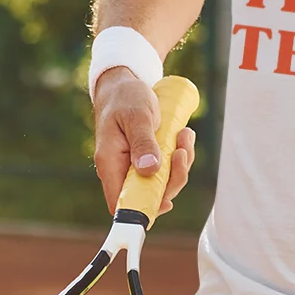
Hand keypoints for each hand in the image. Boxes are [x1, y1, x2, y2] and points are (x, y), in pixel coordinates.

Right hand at [92, 68, 195, 213]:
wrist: (123, 84)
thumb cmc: (125, 97)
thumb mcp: (136, 116)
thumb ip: (142, 143)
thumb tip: (150, 170)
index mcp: (110, 163)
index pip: (121, 203)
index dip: (142, 209)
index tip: (166, 201)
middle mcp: (120, 170)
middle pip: (149, 196)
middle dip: (173, 178)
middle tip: (182, 151)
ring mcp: (134, 166)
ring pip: (162, 184)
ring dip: (180, 164)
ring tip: (184, 135)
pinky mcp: (146, 160)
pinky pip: (167, 169)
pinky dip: (179, 156)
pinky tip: (182, 136)